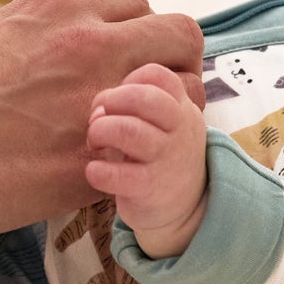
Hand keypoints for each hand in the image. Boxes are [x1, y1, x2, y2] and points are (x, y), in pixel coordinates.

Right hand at [0, 0, 204, 243]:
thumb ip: (31, 39)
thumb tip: (47, 53)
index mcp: (54, 9)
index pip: (138, 6)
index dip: (140, 39)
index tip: (128, 68)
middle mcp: (87, 42)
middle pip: (180, 36)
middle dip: (175, 68)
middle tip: (152, 104)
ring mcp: (98, 99)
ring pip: (187, 91)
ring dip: (174, 113)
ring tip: (142, 139)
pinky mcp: (95, 159)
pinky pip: (154, 149)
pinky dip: (145, 160)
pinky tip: (117, 174)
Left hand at [84, 63, 207, 256]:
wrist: (188, 207)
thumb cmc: (162, 157)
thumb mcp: (162, 126)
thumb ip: (132, 111)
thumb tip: (97, 111)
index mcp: (181, 108)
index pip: (158, 76)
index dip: (130, 81)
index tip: (119, 101)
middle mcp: (179, 129)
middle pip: (144, 98)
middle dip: (111, 101)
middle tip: (99, 119)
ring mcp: (167, 159)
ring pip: (129, 131)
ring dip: (100, 131)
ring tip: (95, 143)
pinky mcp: (150, 188)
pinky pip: (118, 175)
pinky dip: (97, 171)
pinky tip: (95, 171)